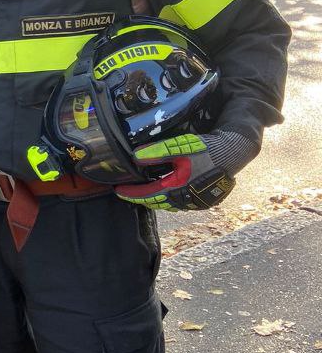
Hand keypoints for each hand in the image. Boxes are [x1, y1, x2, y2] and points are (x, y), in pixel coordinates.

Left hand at [116, 132, 235, 211]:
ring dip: (155, 199)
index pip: (147, 195)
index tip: (118, 191)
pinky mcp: (203, 199)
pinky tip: (165, 190)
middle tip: (127, 192)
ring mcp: (195, 201)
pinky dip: (168, 197)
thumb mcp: (181, 148)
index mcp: (177, 189)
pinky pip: (179, 202)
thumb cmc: (208, 150)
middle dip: (141, 198)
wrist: (234, 153)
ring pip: (169, 204)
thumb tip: (136, 157)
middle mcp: (185, 199)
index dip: (131, 194)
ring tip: (143, 192)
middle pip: (157, 203)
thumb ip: (158, 153)